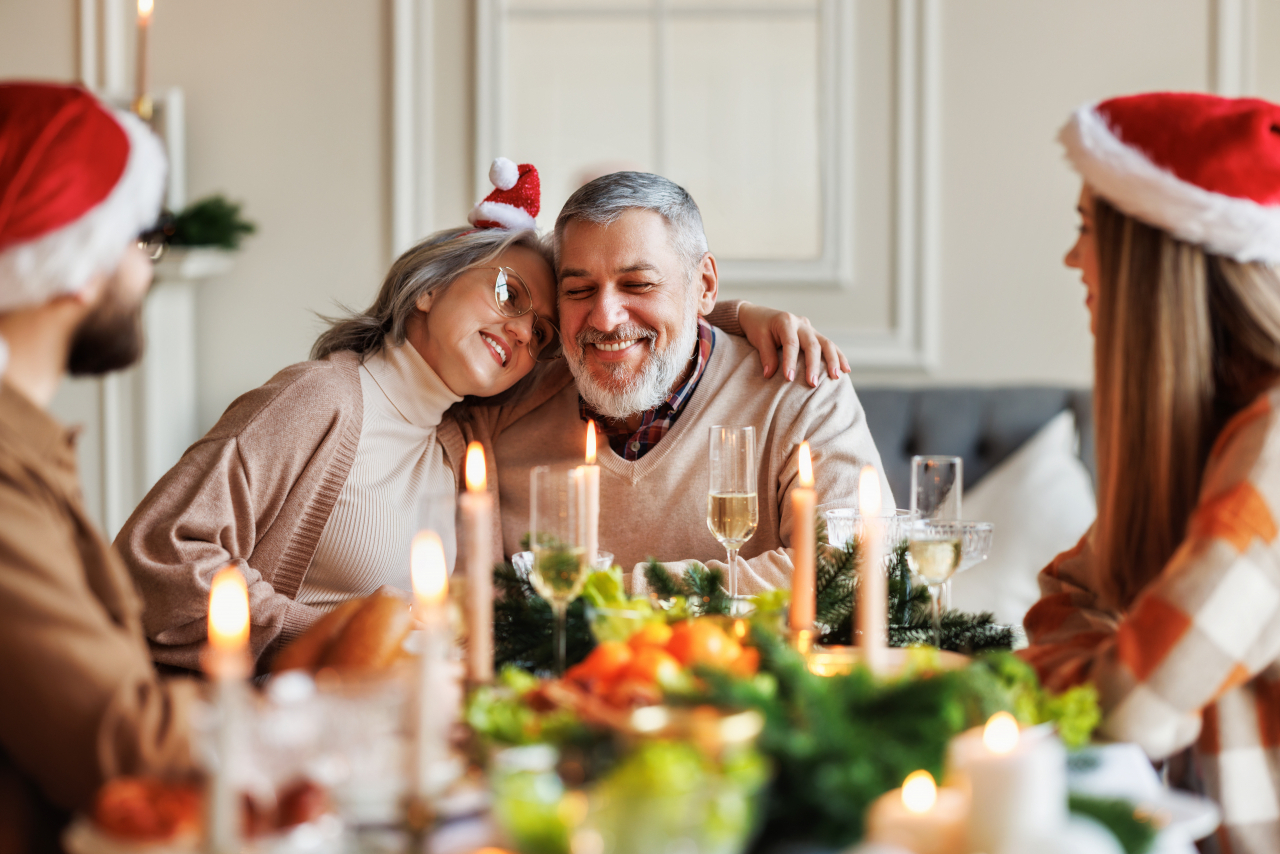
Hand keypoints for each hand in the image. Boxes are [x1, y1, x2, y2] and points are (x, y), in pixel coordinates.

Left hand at [736, 302, 850, 385]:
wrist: (759, 315)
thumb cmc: (757, 328)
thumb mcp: (758, 339)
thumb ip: (766, 356)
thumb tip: (770, 375)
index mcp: (786, 321)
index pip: (791, 343)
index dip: (790, 361)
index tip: (789, 379)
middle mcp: (801, 323)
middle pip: (812, 344)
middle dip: (814, 365)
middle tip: (813, 384)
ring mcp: (810, 328)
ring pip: (826, 343)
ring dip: (833, 360)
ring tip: (837, 376)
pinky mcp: (814, 334)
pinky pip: (829, 345)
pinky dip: (838, 356)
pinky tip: (846, 369)